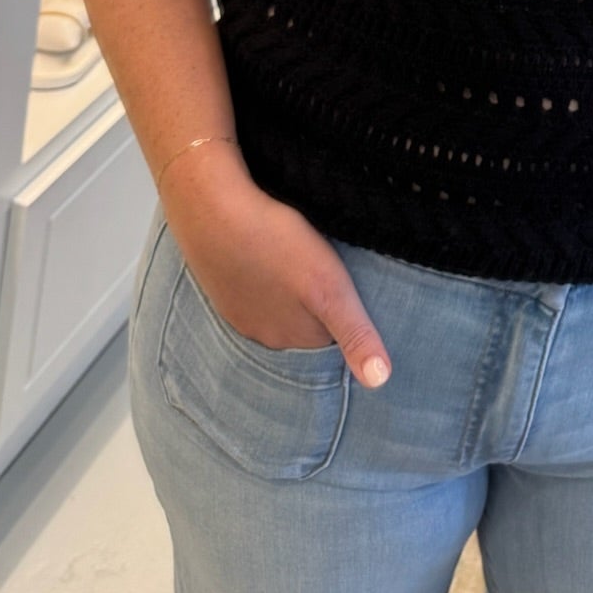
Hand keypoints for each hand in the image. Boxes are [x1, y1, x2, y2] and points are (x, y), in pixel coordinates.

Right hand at [160, 148, 391, 387]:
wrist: (212, 212)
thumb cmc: (277, 246)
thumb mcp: (330, 289)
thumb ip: (355, 333)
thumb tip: (380, 381)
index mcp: (294, 337)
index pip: (333, 339)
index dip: (347, 314)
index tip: (354, 290)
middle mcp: (264, 334)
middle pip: (305, 326)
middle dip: (319, 306)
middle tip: (330, 269)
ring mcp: (238, 311)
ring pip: (278, 308)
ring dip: (290, 291)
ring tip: (301, 261)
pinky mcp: (222, 287)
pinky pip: (253, 290)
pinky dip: (264, 277)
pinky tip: (268, 254)